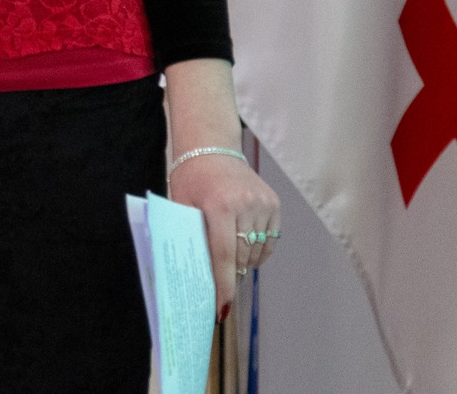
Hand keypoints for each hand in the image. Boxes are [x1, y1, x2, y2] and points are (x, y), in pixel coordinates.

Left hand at [167, 151, 279, 317]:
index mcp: (219, 206)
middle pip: (242, 257)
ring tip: (228, 254)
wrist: (211, 147)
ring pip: (257, 253)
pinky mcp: (274, 204)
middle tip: (219, 282)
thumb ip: (190, 238)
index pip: (224, 255)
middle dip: (230, 274)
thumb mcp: (182, 206)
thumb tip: (193, 279)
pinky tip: (242, 243)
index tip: (221, 308)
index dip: (223, 285)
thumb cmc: (190, 179)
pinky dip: (257, 250)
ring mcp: (264, 204)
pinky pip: (270, 242)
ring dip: (243, 261)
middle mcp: (246, 205)